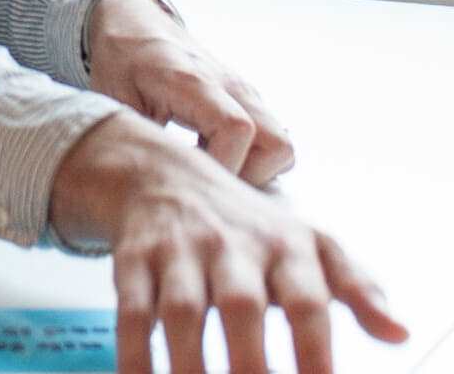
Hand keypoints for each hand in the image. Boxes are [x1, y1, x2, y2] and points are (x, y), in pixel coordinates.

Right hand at [51, 113, 407, 372]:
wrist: (162, 174)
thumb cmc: (247, 226)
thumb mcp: (310, 244)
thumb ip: (357, 289)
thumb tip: (398, 334)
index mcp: (284, 246)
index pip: (307, 299)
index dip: (315, 346)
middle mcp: (230, 245)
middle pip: (241, 304)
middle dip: (249, 358)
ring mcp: (178, 250)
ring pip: (182, 309)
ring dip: (189, 361)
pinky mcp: (132, 258)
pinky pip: (131, 308)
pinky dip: (134, 350)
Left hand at [86, 0, 294, 184]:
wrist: (136, 24)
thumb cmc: (121, 60)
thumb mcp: (114, 98)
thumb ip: (136, 138)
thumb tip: (149, 179)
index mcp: (194, 83)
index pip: (237, 130)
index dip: (222, 165)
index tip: (190, 178)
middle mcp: (232, 87)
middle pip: (277, 146)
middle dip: (248, 176)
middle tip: (205, 179)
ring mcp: (245, 94)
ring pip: (280, 146)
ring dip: (252, 168)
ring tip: (206, 166)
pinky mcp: (247, 101)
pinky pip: (269, 140)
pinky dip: (250, 157)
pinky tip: (211, 154)